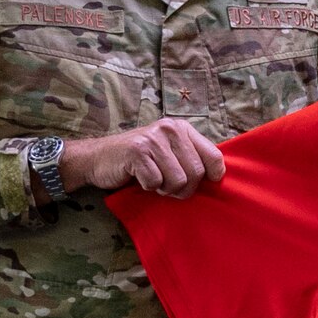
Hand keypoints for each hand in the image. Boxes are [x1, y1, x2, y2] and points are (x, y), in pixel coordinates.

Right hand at [57, 118, 224, 198]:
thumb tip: (219, 176)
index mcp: (182, 128)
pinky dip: (148, 186)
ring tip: (153, 180)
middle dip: (184, 188)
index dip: (214, 175)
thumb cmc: (139, 160)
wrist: (98, 158)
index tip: (206, 183)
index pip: (214, 156)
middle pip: (196, 173)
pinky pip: (156, 182)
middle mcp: (170, 129)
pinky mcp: (138, 152)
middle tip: (167, 186)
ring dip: (165, 189)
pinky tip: (140, 178)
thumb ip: (191, 158)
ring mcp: (153, 139)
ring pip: (178, 180)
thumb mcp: (169, 152)